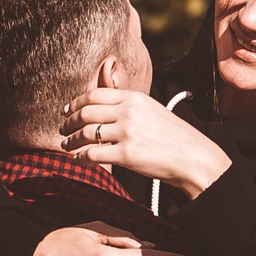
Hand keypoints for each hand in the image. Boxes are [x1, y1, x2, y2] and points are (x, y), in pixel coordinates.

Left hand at [61, 88, 233, 196]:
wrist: (193, 157)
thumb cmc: (173, 137)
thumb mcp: (152, 110)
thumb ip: (128, 106)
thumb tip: (101, 106)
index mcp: (134, 98)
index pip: (95, 94)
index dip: (75, 103)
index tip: (66, 111)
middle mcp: (128, 112)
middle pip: (85, 113)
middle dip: (68, 122)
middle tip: (62, 130)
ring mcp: (126, 133)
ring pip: (85, 134)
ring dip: (70, 141)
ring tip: (66, 146)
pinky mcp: (125, 155)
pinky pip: (92, 154)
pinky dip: (80, 158)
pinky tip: (78, 160)